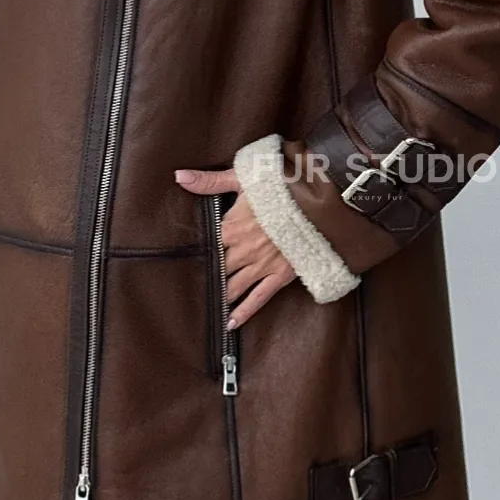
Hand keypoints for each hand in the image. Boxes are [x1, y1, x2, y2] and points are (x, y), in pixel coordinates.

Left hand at [175, 167, 295, 327]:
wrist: (319, 201)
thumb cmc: (282, 186)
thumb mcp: (244, 178)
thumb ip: (210, 181)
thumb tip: (180, 177)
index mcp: (230, 227)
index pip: (206, 245)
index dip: (195, 254)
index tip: (181, 262)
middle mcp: (242, 250)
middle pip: (217, 269)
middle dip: (206, 278)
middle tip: (191, 290)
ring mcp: (261, 265)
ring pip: (232, 287)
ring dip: (220, 297)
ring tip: (207, 308)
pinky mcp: (279, 275)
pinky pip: (258, 299)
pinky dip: (243, 312)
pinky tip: (231, 323)